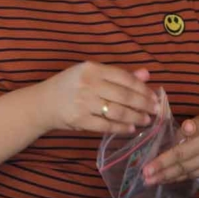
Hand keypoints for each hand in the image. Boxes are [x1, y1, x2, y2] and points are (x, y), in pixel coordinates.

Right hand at [38, 61, 158, 134]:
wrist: (43, 102)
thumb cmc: (70, 86)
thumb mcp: (91, 74)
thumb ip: (118, 74)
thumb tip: (147, 74)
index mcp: (92, 68)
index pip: (125, 78)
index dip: (143, 88)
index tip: (155, 97)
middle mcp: (88, 84)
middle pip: (124, 95)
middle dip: (144, 104)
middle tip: (156, 111)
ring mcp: (83, 103)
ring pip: (118, 111)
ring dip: (136, 117)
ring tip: (146, 121)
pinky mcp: (80, 120)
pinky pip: (106, 125)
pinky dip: (120, 128)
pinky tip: (130, 129)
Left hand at [142, 112, 198, 184]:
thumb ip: (186, 130)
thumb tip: (168, 141)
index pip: (180, 151)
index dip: (163, 160)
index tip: (147, 167)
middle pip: (182, 165)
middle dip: (162, 172)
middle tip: (145, 178)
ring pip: (187, 173)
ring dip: (168, 178)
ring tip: (151, 181)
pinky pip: (194, 176)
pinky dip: (179, 178)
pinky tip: (166, 180)